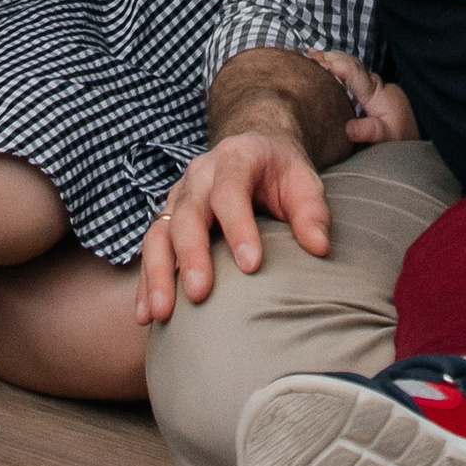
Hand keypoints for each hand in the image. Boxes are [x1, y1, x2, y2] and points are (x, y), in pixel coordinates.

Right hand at [137, 126, 333, 324]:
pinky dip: (146, 283)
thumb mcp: (305, 182)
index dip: (239, 228)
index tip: (252, 266)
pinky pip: (150, 250)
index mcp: (235, 159)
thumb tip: (319, 248)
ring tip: (162, 313)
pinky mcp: (167, 219)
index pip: (231, 192)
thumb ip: (312, 213)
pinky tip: (146, 315)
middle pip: (188, 214)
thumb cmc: (282, 173)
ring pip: (159, 233)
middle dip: (191, 255)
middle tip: (200, 294)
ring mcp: (178, 197)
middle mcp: (200, 176)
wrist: (254, 150)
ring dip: (158, 273)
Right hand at [306, 49, 418, 146]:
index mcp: (374, 93)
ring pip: (351, 64)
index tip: (318, 61)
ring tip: (312, 54)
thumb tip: (347, 129)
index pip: (354, 72)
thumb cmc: (398, 136)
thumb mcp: (385, 137)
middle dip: (330, 57)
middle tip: (308, 54)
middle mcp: (373, 83)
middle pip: (350, 63)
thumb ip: (368, 131)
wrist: (414, 134)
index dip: (336, 65)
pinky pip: (352, 70)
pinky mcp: (370, 87)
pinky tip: (327, 64)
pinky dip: (338, 64)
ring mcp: (372, 83)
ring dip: (332, 58)